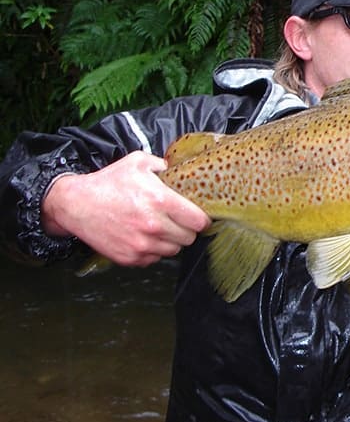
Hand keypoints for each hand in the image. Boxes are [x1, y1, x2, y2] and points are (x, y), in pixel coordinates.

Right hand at [42, 151, 210, 266]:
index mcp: (161, 201)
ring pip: (173, 250)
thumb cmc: (108, 182)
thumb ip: (163, 165)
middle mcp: (154, 226)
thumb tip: (178, 170)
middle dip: (186, 230)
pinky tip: (144, 237)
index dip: (201, 220)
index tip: (198, 218)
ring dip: (170, 241)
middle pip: (189, 238)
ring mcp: (142, 245)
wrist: (76, 204)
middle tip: (177, 222)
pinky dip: (153, 250)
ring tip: (158, 228)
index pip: (199, 221)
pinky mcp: (130, 258)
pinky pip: (154, 259)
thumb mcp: (137, 162)